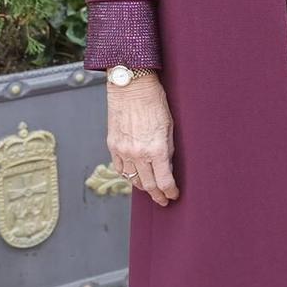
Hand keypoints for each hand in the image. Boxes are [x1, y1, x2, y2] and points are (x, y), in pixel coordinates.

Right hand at [106, 75, 178, 205]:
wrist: (130, 86)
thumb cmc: (154, 102)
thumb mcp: (169, 126)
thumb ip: (168, 150)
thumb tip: (167, 167)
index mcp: (156, 149)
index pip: (164, 182)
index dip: (170, 192)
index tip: (173, 195)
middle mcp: (138, 154)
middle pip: (148, 185)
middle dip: (157, 195)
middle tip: (163, 200)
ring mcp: (123, 151)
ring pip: (132, 179)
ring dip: (143, 186)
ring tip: (150, 189)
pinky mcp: (113, 145)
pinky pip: (119, 168)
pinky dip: (127, 175)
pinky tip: (134, 175)